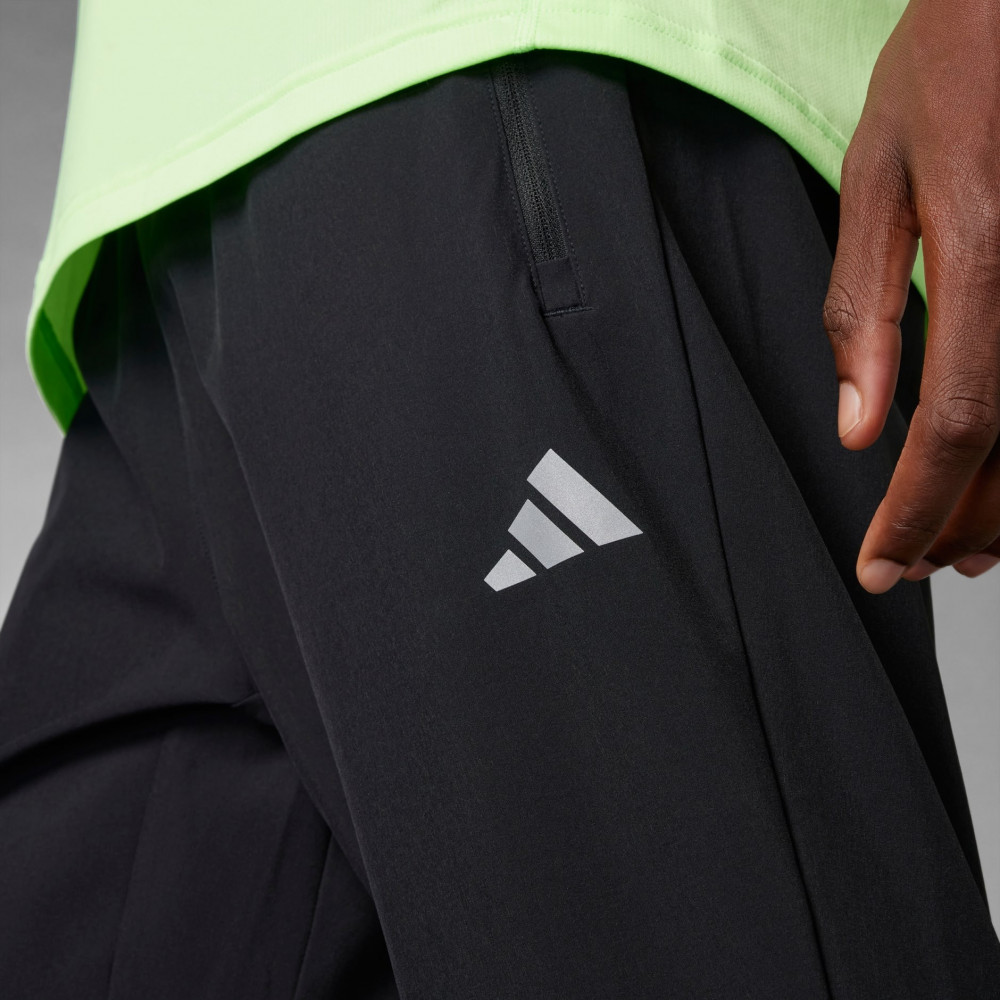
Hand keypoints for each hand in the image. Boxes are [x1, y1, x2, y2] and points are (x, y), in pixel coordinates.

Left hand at [822, 0, 999, 593]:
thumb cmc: (954, 61)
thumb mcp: (879, 176)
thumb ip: (862, 307)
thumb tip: (859, 425)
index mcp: (984, 252)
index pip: (957, 422)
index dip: (919, 510)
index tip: (885, 565)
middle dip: (966, 521)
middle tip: (920, 563)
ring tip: (967, 540)